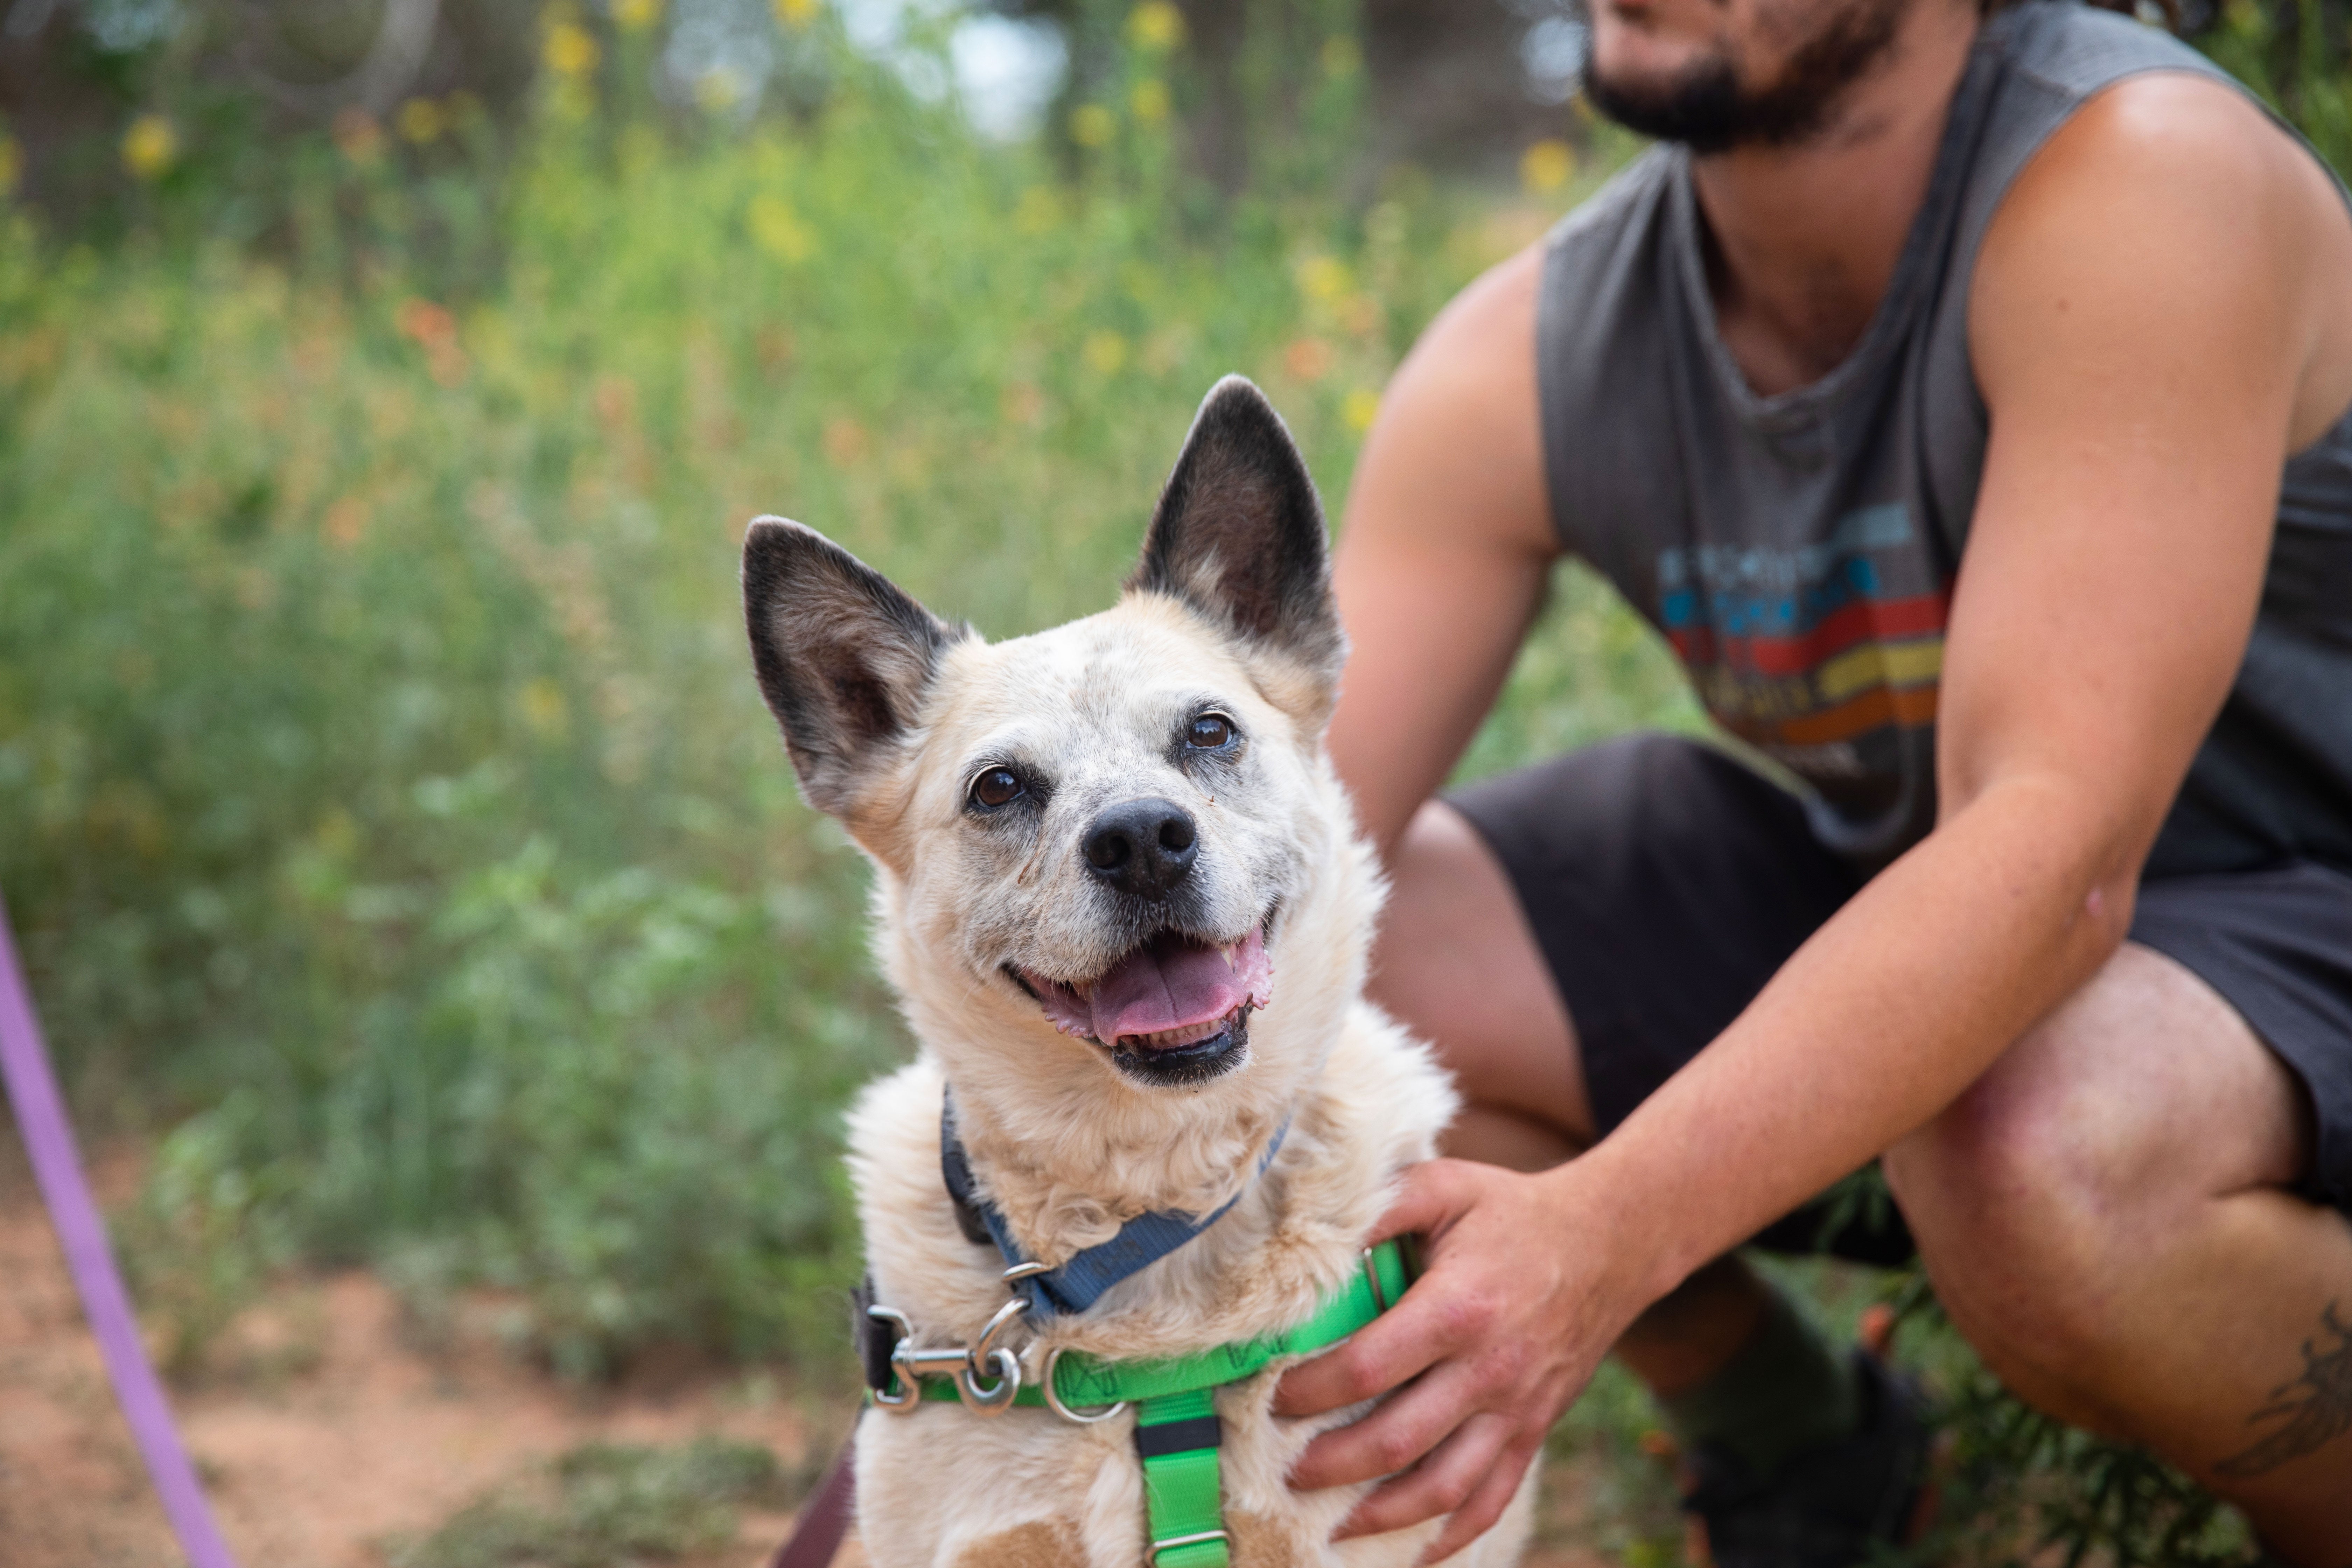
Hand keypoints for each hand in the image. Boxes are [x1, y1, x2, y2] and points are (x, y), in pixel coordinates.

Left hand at [1273, 1157, 1658, 1562]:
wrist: (1610, 1242)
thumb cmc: (1513, 1212)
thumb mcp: (1445, 1186)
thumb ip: (1380, 1206)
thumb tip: (1312, 1237)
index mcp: (1459, 1308)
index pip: (1366, 1368)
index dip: (1309, 1391)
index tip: (1270, 1395)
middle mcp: (1490, 1369)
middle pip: (1396, 1440)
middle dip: (1330, 1464)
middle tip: (1284, 1469)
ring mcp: (1516, 1408)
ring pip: (1443, 1487)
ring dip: (1381, 1514)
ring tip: (1331, 1522)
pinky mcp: (1534, 1429)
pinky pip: (1492, 1498)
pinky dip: (1452, 1535)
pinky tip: (1414, 1550)